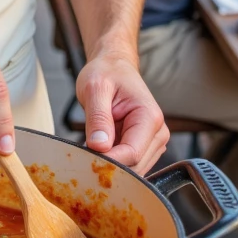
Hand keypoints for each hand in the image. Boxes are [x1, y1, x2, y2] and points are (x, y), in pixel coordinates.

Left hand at [76, 54, 168, 173]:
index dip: (108, 161)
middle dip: (108, 166)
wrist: (114, 66)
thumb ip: (98, 117)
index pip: (132, 153)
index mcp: (149, 118)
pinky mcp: (143, 147)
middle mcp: (157, 133)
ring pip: (132, 171)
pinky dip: (112, 163)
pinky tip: (98, 152)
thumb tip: (99, 146)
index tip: (84, 159)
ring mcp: (152, 143)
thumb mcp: (95, 89)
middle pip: (134, 167)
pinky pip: (128, 165)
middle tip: (81, 157)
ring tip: (89, 151)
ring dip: (110, 167)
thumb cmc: (107, 72)